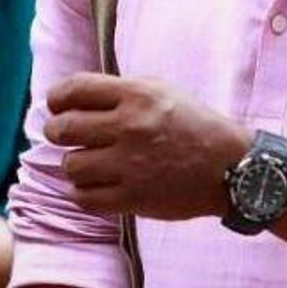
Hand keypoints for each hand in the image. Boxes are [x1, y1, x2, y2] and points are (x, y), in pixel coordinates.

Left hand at [44, 72, 245, 219]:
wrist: (231, 167)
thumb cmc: (192, 124)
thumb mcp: (160, 89)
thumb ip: (119, 90)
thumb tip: (74, 96)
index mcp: (136, 94)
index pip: (75, 89)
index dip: (56, 97)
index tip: (55, 104)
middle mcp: (130, 126)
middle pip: (64, 128)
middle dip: (55, 130)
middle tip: (60, 133)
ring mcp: (131, 165)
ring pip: (72, 165)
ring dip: (73, 164)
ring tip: (85, 162)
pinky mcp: (135, 198)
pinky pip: (85, 198)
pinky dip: (82, 192)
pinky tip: (92, 185)